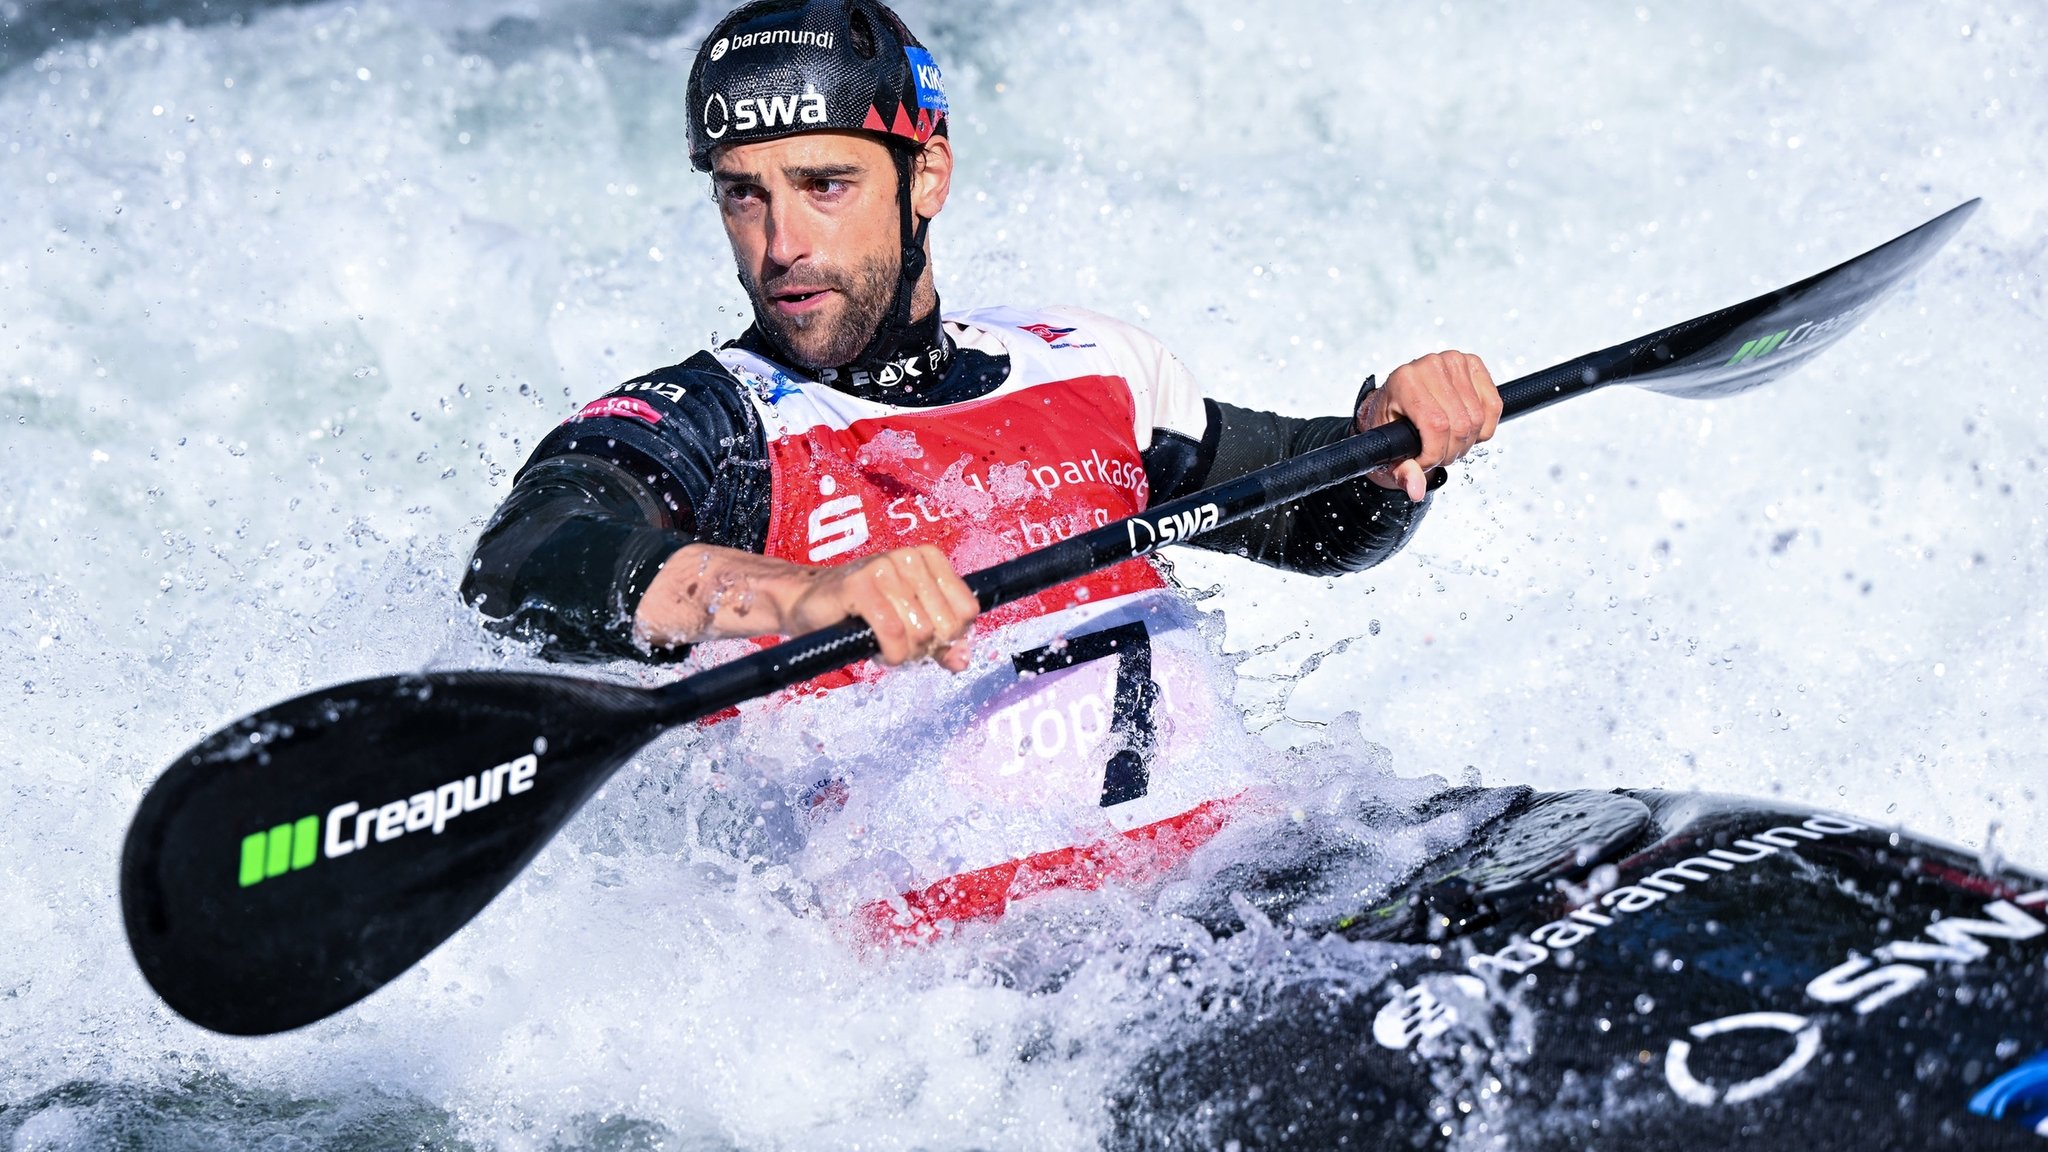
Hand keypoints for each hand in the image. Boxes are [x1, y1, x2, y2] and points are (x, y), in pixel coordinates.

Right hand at [635, 543, 979, 670]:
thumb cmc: (859, 613)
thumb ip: (940, 641)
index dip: (950, 637)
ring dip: (903, 654)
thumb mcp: (908, 625)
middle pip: (945, 624)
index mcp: (929, 559)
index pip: (967, 609)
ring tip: (883, 646)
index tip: (925, 642)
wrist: (804, 605)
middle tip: (899, 649)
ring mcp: (885, 567)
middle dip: (924, 649)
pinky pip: (893, 632)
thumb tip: (963, 660)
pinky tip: (874, 649)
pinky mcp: (860, 583)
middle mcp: (910, 556)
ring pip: (919, 630)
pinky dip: (888, 652)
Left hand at [1358, 350, 1502, 500]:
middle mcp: (1429, 365)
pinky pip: (1493, 405)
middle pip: (1460, 425)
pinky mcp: (1473, 363)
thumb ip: (1402, 472)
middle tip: (1437, 455)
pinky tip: (1466, 430)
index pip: (1437, 426)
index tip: (1423, 462)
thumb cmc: (1390, 425)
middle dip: (1451, 451)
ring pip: (1478, 418)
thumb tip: (1416, 490)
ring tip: (1448, 443)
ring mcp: (1453, 361)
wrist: (1395, 403)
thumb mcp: (1390, 451)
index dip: (1435, 454)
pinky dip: (1484, 427)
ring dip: (1467, 442)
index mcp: (1404, 381)